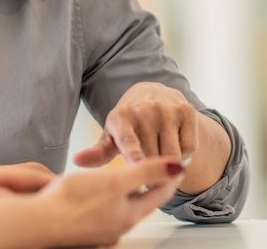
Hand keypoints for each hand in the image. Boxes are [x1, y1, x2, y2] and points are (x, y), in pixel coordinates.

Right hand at [36, 158, 184, 246]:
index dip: (169, 176)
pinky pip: (107, 214)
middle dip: (152, 187)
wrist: (40, 222)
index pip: (159, 194)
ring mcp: (102, 230)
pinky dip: (112, 202)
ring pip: (124, 210)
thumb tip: (178, 167)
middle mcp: (119, 226)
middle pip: (143, 204)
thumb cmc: (74, 200)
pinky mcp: (85, 230)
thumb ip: (147, 173)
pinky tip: (102, 196)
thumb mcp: (116, 181)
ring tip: (133, 181)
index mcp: (129, 214)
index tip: (177, 164)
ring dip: (131, 195)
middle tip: (160, 172)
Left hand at [74, 82, 197, 166]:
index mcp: (121, 117)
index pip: (128, 141)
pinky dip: (185, 155)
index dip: (135, 157)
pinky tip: (175, 149)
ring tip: (161, 164)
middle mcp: (145, 110)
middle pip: (153, 155)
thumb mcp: (111, 135)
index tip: (139, 170)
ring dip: (169, 166)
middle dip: (152, 171)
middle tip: (149, 175)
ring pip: (173, 154)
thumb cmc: (127, 123)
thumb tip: (77, 161)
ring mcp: (167, 109)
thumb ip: (98, 152)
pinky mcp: (186, 110)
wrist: (152, 92)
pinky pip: (190, 147)